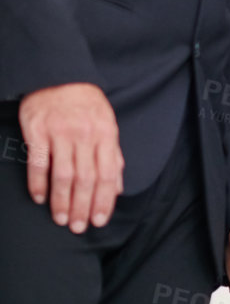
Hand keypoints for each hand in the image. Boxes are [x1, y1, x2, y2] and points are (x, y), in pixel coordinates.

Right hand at [18, 82, 122, 233]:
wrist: (59, 76)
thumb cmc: (86, 105)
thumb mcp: (108, 125)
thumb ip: (113, 156)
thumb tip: (117, 188)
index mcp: (106, 134)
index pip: (108, 173)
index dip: (105, 200)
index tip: (100, 220)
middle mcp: (86, 135)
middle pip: (86, 178)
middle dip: (83, 206)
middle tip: (79, 227)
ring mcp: (61, 133)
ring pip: (64, 174)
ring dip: (62, 200)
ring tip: (61, 219)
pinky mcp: (37, 131)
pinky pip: (38, 162)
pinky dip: (39, 183)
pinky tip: (39, 199)